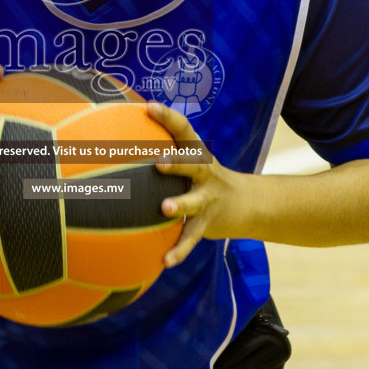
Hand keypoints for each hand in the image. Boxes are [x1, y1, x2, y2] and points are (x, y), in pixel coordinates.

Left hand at [145, 100, 249, 267]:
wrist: (248, 203)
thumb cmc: (203, 177)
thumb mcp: (191, 159)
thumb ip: (165, 148)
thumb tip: (120, 128)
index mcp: (197, 154)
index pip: (184, 131)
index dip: (168, 118)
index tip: (149, 107)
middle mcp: (205, 173)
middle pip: (193, 164)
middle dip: (177, 162)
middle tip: (159, 162)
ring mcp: (208, 199)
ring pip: (194, 202)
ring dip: (180, 205)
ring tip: (164, 209)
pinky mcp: (207, 223)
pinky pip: (191, 237)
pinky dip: (180, 250)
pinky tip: (165, 261)